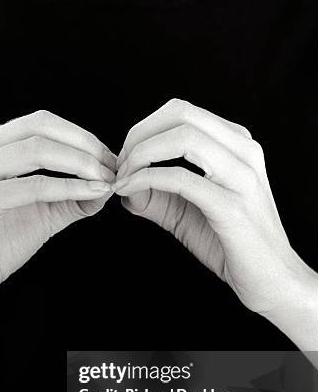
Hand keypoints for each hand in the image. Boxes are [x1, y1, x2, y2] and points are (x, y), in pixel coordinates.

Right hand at [0, 110, 114, 360]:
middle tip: (113, 165)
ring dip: (80, 163)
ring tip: (106, 178)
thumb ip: (71, 196)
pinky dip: (68, 188)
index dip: (81, 136)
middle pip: (40, 128)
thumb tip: (108, 183)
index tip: (110, 158)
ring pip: (37, 151)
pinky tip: (91, 193)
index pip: (41, 123)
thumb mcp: (41, 213)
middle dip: (84, 144)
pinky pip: (33, 186)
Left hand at [115, 99, 316, 321]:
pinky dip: (147, 180)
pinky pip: (181, 179)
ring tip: (123, 178)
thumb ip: (157, 194)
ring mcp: (242, 177)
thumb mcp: (188, 212)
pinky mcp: (232, 206)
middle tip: (120, 166)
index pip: (182, 111)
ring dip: (141, 155)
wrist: (270, 280)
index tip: (124, 158)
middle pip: (180, 113)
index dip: (143, 129)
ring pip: (182, 138)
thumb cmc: (232, 244)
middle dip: (138, 136)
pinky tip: (130, 191)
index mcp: (237, 145)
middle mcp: (244, 151)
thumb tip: (123, 184)